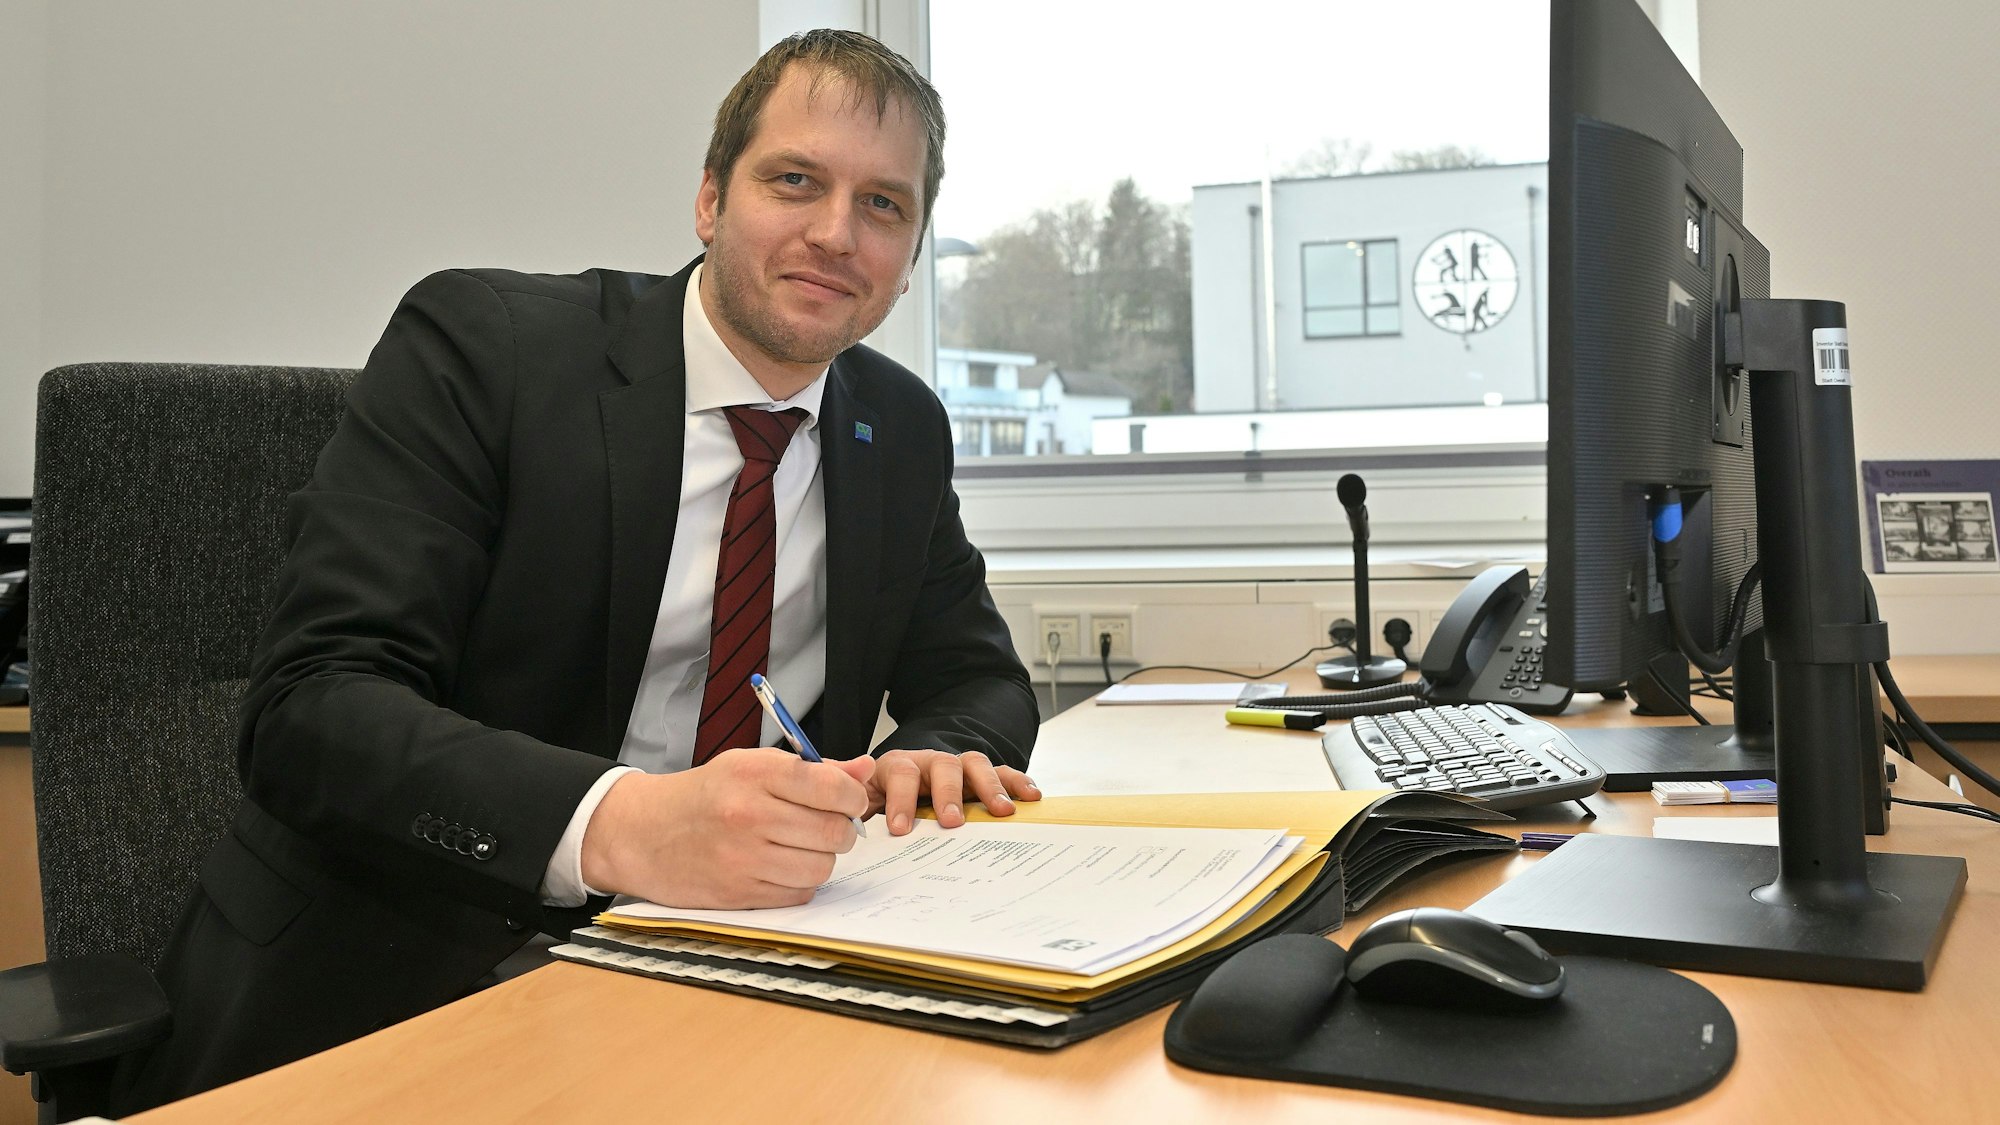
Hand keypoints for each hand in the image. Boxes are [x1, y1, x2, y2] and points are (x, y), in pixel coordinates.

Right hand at [578, 748, 871, 908]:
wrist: (644, 833)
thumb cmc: (704, 795)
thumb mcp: (750, 765)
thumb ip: (812, 769)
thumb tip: (866, 769)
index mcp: (753, 774)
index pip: (832, 787)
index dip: (852, 796)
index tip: (849, 799)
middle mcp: (749, 815)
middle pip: (833, 832)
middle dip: (841, 830)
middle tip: (828, 825)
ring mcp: (743, 859)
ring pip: (821, 867)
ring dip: (822, 859)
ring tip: (802, 846)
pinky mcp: (739, 894)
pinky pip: (799, 894)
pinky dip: (799, 882)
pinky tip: (781, 866)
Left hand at [863, 749, 1040, 834]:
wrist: (896, 789)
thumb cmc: (879, 801)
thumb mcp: (856, 800)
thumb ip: (846, 795)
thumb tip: (836, 798)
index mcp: (895, 767)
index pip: (900, 773)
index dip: (900, 799)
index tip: (900, 829)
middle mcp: (929, 762)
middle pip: (943, 764)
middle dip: (948, 792)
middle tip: (951, 821)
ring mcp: (957, 768)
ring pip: (975, 764)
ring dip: (990, 786)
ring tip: (1002, 812)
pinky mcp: (979, 779)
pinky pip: (1002, 773)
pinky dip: (1017, 782)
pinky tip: (1031, 797)